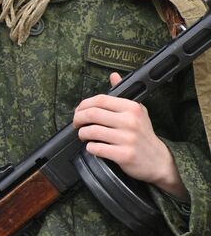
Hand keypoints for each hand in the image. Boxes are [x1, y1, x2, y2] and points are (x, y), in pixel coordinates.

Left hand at [73, 72, 186, 200]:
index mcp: (132, 108)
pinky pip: (95, 148)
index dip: (83, 105)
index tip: (79, 111)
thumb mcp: (138, 111)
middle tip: (77, 124)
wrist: (159, 160)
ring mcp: (127, 138)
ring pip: (91, 131)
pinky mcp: (123, 154)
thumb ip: (123, 94)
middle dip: (78, 119)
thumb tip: (114, 76)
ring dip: (82, 134)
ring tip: (85, 136)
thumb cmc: (143, 134)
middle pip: (92, 114)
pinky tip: (94, 147)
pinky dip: (90, 148)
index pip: (100, 99)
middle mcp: (130, 121)